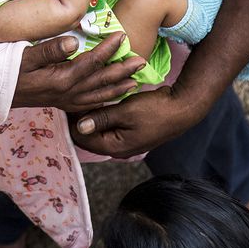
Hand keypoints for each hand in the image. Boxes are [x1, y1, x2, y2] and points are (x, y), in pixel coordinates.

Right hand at [12, 32, 144, 111]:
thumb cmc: (4, 71)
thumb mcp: (23, 56)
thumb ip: (49, 49)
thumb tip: (75, 41)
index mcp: (60, 79)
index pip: (91, 63)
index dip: (108, 49)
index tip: (122, 36)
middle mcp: (67, 93)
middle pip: (101, 81)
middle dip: (122, 70)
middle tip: (142, 61)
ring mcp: (65, 101)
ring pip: (98, 96)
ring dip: (118, 88)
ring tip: (136, 82)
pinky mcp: (61, 104)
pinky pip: (89, 104)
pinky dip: (103, 101)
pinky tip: (111, 98)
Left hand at [71, 88, 201, 157]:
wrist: (183, 108)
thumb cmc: (156, 110)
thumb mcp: (126, 111)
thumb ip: (102, 118)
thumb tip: (79, 126)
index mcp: (115, 147)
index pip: (82, 138)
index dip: (71, 121)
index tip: (65, 101)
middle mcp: (118, 149)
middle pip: (88, 136)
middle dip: (79, 119)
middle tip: (70, 98)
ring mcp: (124, 142)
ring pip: (98, 130)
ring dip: (90, 116)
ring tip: (80, 99)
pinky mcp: (129, 133)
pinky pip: (108, 126)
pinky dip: (102, 116)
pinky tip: (97, 102)